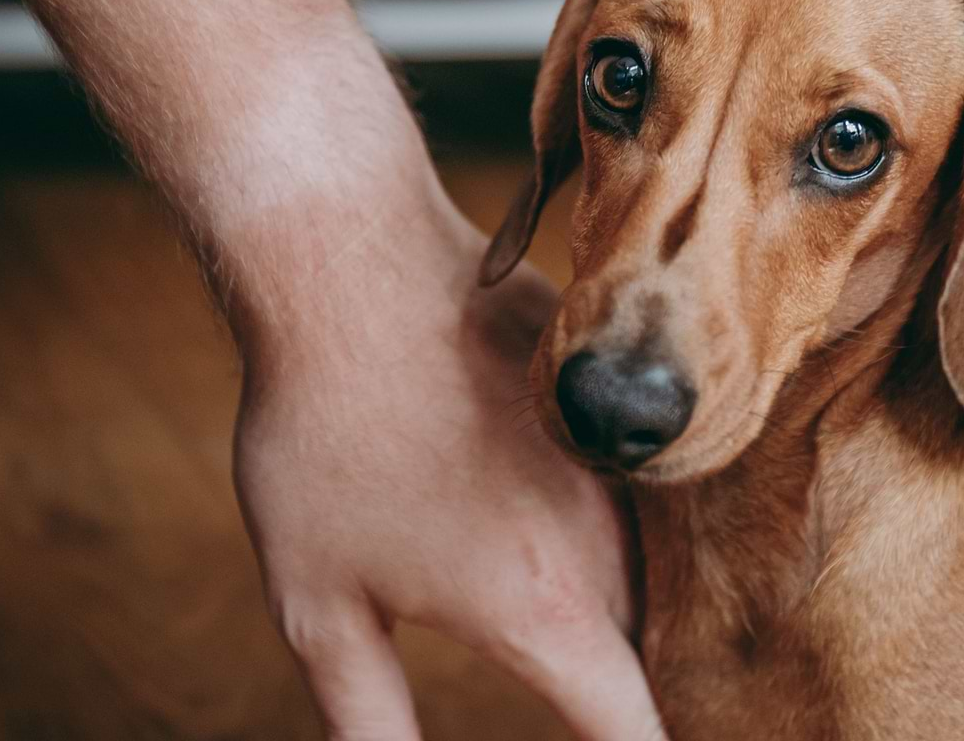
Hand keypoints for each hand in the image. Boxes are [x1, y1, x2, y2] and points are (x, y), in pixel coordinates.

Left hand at [230, 176, 665, 740]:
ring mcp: (615, 458)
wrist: (352, 269)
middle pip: (644, 647)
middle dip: (620, 680)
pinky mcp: (606, 396)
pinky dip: (609, 515)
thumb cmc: (322, 439)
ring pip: (645, 561)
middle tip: (552, 666)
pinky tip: (539, 501)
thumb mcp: (318, 606)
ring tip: (537, 590)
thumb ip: (369, 720)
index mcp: (543, 609)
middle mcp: (605, 541)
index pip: (632, 733)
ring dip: (616, 596)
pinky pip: (629, 480)